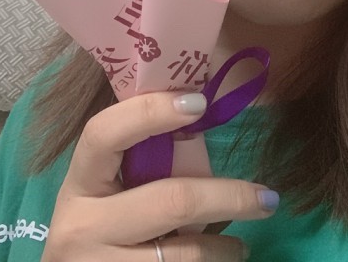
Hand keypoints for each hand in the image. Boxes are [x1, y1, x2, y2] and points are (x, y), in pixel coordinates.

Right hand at [42, 91, 277, 260]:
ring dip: (226, 247)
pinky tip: (222, 258)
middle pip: (170, 200)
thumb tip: (201, 118)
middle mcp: (80, 226)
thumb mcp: (107, 194)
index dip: (149, 111)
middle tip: (267, 197)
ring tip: (242, 244)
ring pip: (184, 252)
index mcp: (80, 183)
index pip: (103, 133)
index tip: (200, 102)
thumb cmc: (100, 228)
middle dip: (228, 196)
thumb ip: (139, 162)